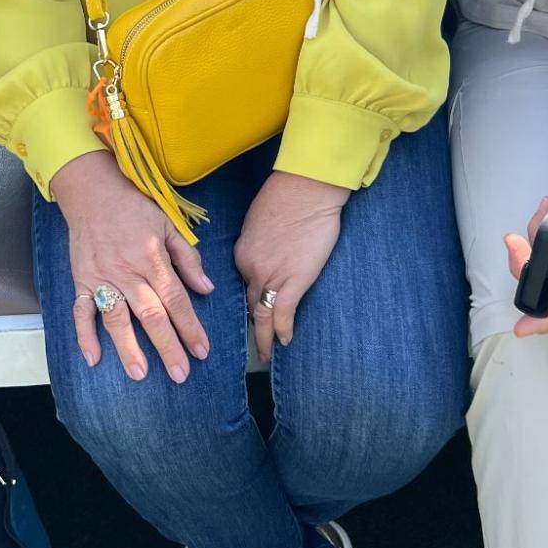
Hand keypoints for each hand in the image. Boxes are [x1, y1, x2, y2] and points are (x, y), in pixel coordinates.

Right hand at [50, 151, 213, 382]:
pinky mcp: (81, 280)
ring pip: (117, 318)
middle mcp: (128, 271)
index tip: (202, 351)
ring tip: (139, 375)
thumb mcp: (169, 224)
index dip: (190, 327)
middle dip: (167, 347)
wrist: (92, 191)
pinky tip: (93, 359)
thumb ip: (188, 258)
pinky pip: (81, 311)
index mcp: (153, 258)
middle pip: (151, 315)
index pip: (176, 299)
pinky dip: (84, 335)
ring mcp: (102, 277)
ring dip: (128, 348)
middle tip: (180, 375)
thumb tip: (207, 288)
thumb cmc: (134, 207)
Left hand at [235, 170, 348, 360]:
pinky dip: (282, 331)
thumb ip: (260, 243)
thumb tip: (270, 253)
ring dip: (264, 338)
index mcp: (242, 254)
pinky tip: (286, 341)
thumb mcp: (260, 220)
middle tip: (256, 344)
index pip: (246, 284)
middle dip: (254, 324)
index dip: (253, 298)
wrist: (304, 190)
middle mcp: (251, 269)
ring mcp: (271, 277)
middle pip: (251, 302)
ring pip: (262, 314)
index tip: (258, 311)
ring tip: (266, 356)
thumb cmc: (287, 197)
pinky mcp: (294, 281)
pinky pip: (283, 314)